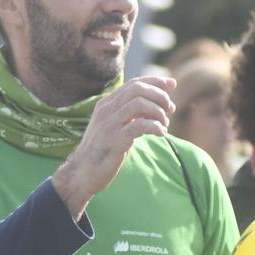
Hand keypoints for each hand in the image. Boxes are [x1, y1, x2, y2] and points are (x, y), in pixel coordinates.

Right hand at [51, 76, 175, 218]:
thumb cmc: (102, 150)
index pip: (134, 83)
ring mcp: (110, 124)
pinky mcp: (115, 140)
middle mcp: (107, 110)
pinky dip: (155, 127)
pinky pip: (139, 125)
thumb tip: (156, 106)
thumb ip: (130, 115)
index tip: (172, 85)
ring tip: (164, 124)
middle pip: (138, 89)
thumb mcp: (114, 126)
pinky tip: (161, 133)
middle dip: (159, 96)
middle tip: (170, 109)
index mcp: (106, 104)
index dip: (155, 81)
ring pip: (139, 104)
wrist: (82, 172)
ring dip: (158, 111)